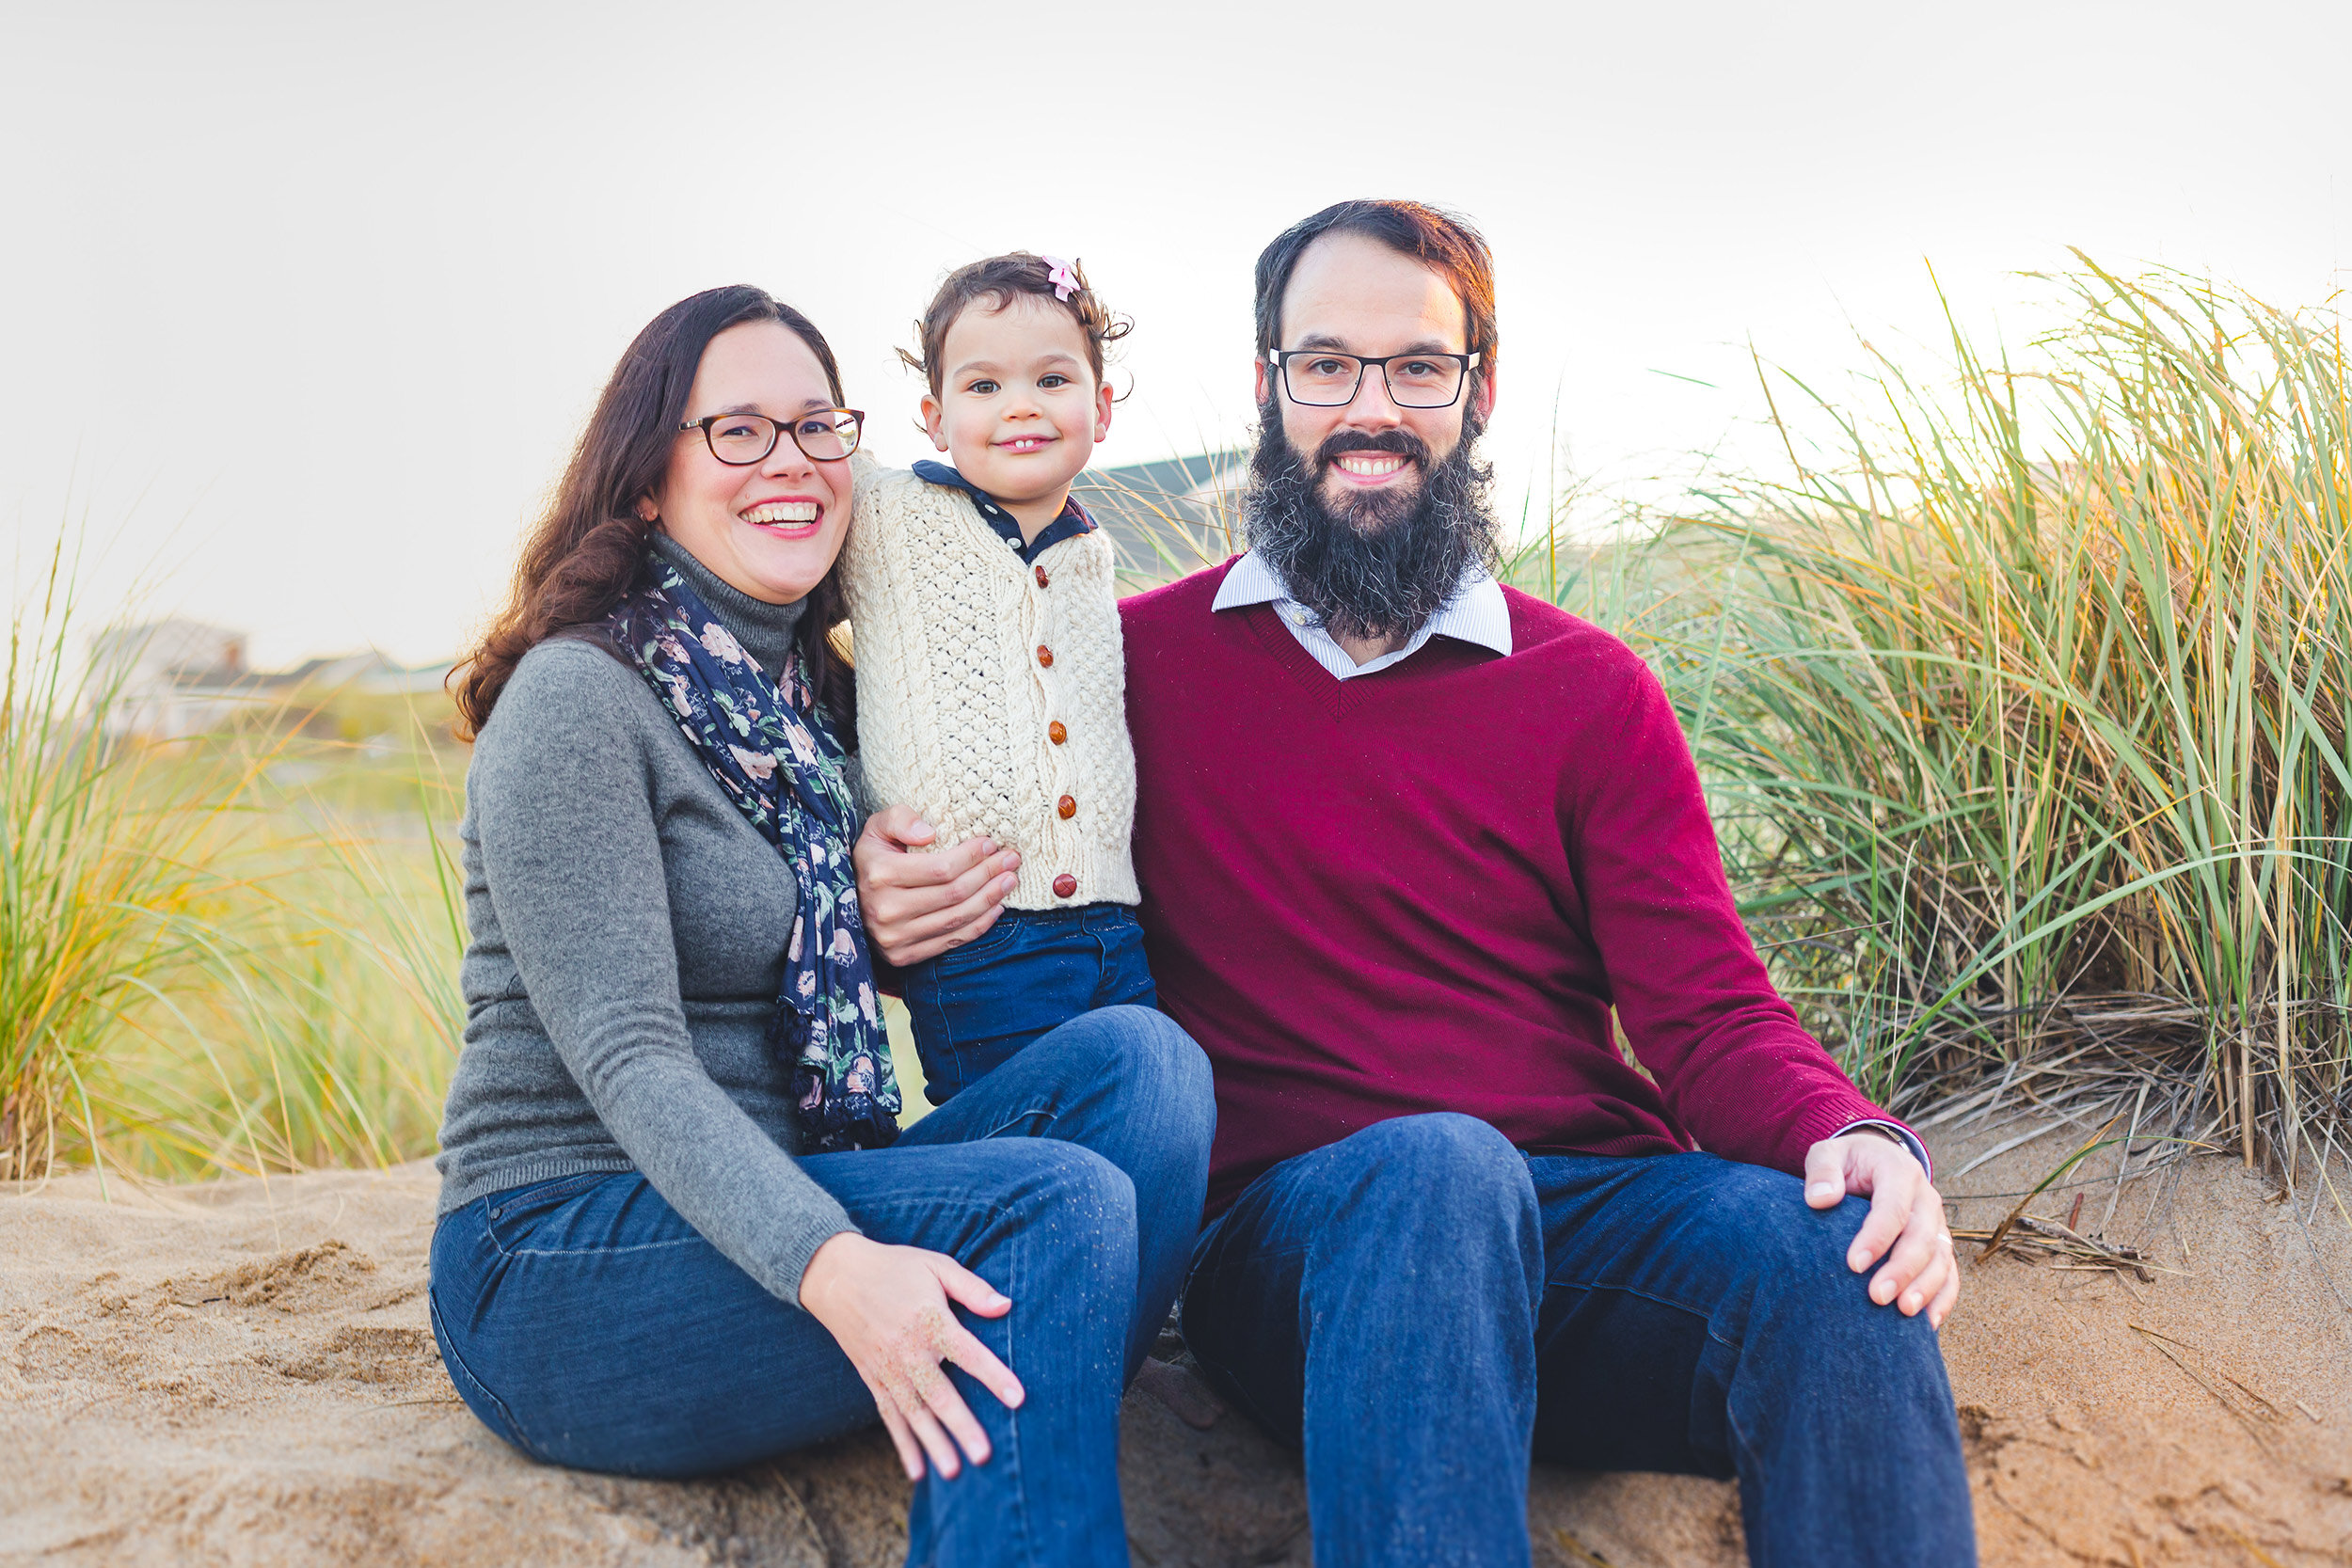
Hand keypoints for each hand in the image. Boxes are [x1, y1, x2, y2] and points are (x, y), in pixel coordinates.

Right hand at [798, 1232, 1025, 1480]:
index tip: (1018, 1399)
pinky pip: (889, 1417)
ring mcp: (887, 1368)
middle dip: (962, 1426)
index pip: (969, 1354)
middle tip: (984, 1454)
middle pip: (940, 1394)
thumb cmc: (895, 1267)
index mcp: (930, 1320)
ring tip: (955, 1471)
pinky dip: (903, 1444)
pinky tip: (918, 1471)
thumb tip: (1006, 1306)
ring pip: (915, 1414)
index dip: (994, 1376)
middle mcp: (908, 1350)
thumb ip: (973, 1288)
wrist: (836, 1275)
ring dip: (935, 1444)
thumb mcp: (937, 1266)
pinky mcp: (872, 1378)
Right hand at [853, 805, 1019, 966]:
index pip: (940, 869)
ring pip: (957, 919)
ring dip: (990, 899)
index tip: (991, 844)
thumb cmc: (872, 858)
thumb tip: (930, 833)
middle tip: (1012, 860)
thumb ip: (900, 819)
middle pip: (954, 894)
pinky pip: (951, 941)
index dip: (971, 857)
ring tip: (1009, 881)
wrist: (846, 902)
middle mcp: (885, 910)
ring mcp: (894, 938)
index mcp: (880, 875)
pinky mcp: (903, 956)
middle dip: (989, 874)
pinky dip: (979, 925)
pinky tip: (995, 907)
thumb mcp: (876, 828)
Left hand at [1803, 1133, 1958, 1329]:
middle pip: (1922, 1237)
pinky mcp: (1939, 1244)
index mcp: (1900, 1172)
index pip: (1893, 1208)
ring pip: (1941, 1258)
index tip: (1853, 1265)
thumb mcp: (1830, 1153)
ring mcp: (1936, 1223)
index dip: (1876, 1237)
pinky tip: (1928, 1323)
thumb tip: (1820, 1199)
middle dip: (1902, 1269)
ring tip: (1904, 1313)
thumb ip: (1822, 1170)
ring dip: (1926, 1287)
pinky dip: (1943, 1298)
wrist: (1875, 1160)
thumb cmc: (1848, 1161)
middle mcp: (1925, 1198)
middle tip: (1877, 1296)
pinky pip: (1949, 1273)